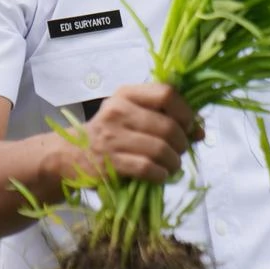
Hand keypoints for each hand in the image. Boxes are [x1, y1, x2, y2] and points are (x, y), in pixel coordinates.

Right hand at [67, 83, 200, 183]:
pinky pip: (147, 168)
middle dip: (181, 143)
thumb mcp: (131, 115)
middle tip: (179, 151)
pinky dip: (160, 174)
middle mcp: (118, 111)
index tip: (188, 125)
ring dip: (174, 162)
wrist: (70, 155)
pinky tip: (159, 175)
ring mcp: (112, 137)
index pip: (167, 93)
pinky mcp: (110, 162)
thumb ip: (164, 118)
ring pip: (160, 149)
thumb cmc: (108, 133)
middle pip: (168, 126)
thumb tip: (200, 131)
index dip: (185, 111)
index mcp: (126, 94)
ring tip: (171, 166)